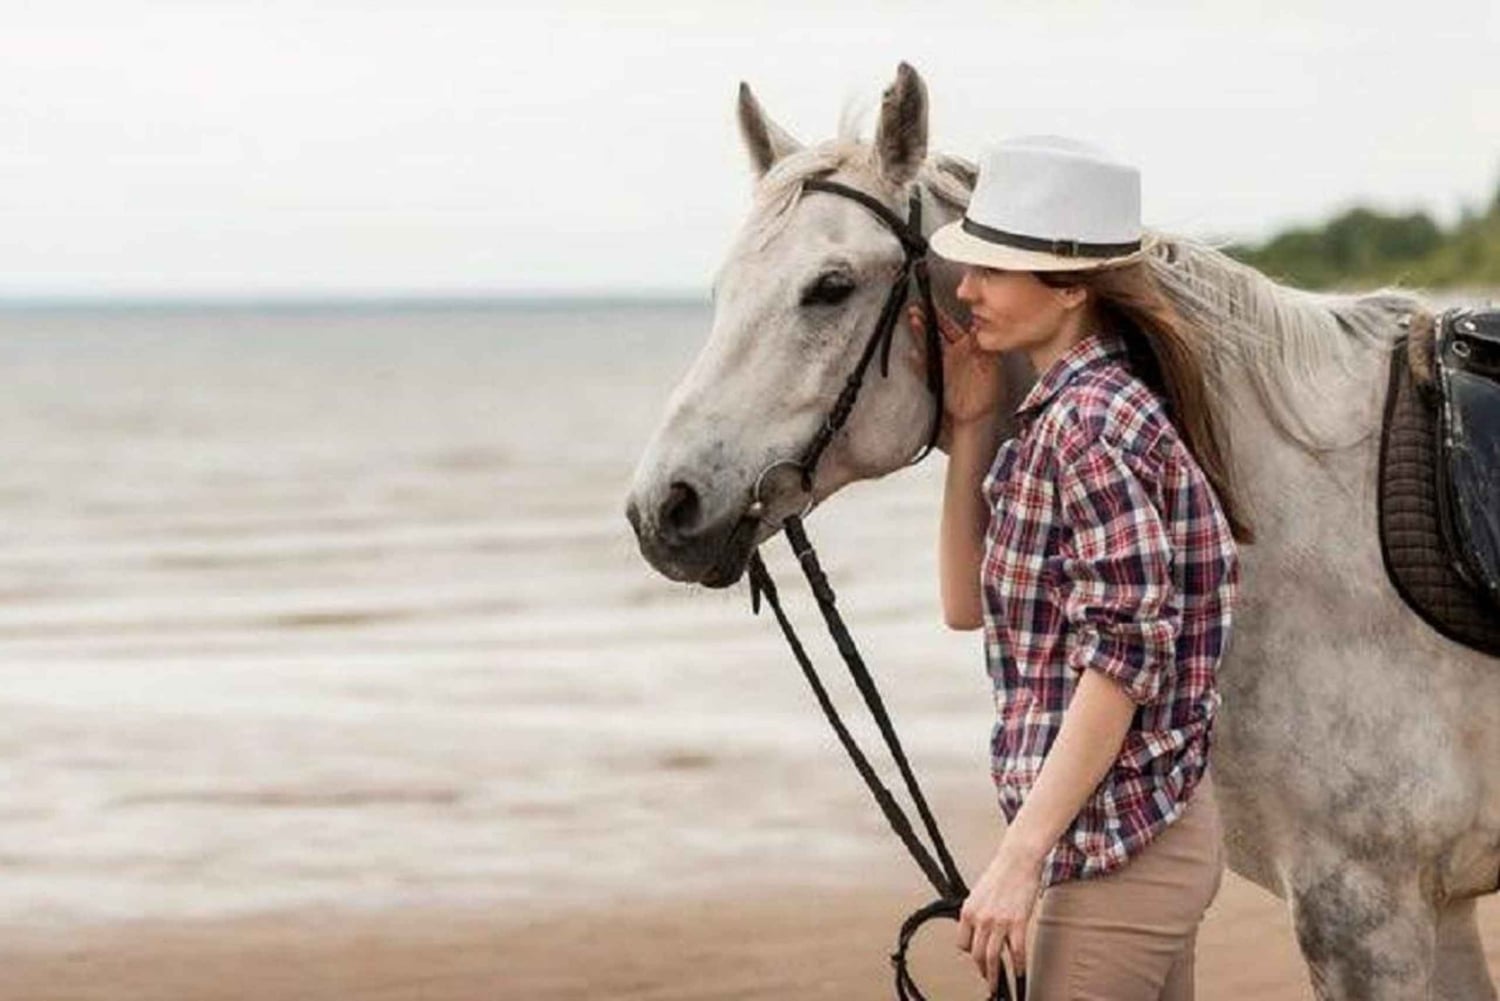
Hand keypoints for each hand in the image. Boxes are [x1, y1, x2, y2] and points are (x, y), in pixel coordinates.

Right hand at [904, 304, 1004, 433]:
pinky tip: (911, 355)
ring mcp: (942, 365)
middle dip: (926, 320)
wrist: (978, 415)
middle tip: (915, 309)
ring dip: (920, 334)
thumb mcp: (990, 363)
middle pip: (935, 333)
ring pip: (928, 345)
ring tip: (913, 321)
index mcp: (965, 347)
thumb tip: (977, 327)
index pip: (950, 327)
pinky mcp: (936, 379)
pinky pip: (923, 368)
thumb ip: (982, 345)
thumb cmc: (988, 390)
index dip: (940, 316)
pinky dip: (917, 362)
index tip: (932, 305)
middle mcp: (951, 354)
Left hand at [956, 841, 1042, 992]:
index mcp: (968, 911)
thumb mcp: (979, 893)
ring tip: (997, 984)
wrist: (1017, 860)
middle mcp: (980, 918)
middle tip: (988, 978)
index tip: (976, 959)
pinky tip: (1020, 971)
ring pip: (992, 958)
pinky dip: (1018, 965)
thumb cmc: (1001, 873)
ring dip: (994, 975)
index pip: (962, 943)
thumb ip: (977, 913)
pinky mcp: (1017, 922)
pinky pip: (1016, 951)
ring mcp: (998, 922)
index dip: (969, 953)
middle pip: (976, 954)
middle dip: (982, 970)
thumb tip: (980, 929)